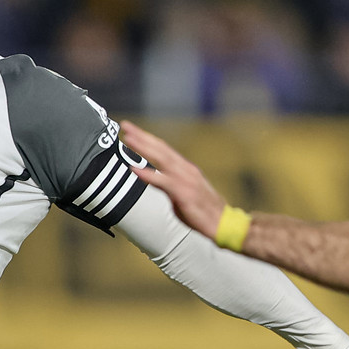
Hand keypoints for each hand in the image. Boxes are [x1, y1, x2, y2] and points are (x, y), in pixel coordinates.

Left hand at [119, 120, 225, 239]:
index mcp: (185, 168)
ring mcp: (186, 180)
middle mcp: (186, 169)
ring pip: (162, 158)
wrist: (223, 223)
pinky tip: (135, 169)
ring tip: (128, 138)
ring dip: (144, 147)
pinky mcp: (184, 193)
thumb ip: (168, 183)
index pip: (164, 148)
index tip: (132, 130)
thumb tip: (154, 178)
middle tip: (125, 125)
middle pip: (161, 148)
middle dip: (142, 136)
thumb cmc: (203, 210)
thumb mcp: (183, 192)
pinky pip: (163, 182)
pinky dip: (148, 174)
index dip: (148, 138)